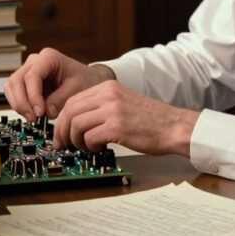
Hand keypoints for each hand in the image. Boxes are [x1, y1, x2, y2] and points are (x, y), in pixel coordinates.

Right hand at [4, 47, 114, 120]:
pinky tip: (30, 114)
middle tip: (33, 119)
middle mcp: (35, 61)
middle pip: (17, 80)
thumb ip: (61, 99)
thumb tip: (46, 111)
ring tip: (32, 119)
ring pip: (11, 86)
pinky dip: (19, 105)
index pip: (32, 76)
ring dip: (18, 105)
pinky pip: (13, 92)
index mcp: (49, 57)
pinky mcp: (24, 82)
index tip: (40, 113)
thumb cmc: (83, 80)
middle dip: (22, 102)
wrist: (86, 80)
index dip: (33, 96)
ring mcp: (27, 70)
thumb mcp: (77, 89)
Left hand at [52, 80, 199, 156]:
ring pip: (76, 124)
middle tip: (63, 145)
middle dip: (62, 131)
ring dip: (76, 141)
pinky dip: (89, 146)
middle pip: (69, 111)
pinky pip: (90, 137)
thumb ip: (101, 106)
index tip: (60, 133)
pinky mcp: (117, 126)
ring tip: (86, 147)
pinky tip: (98, 148)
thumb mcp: (123, 102)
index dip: (61, 119)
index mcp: (108, 87)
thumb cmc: (151, 120)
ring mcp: (113, 109)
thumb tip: (76, 122)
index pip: (72, 100)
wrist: (174, 126)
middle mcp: (108, 94)